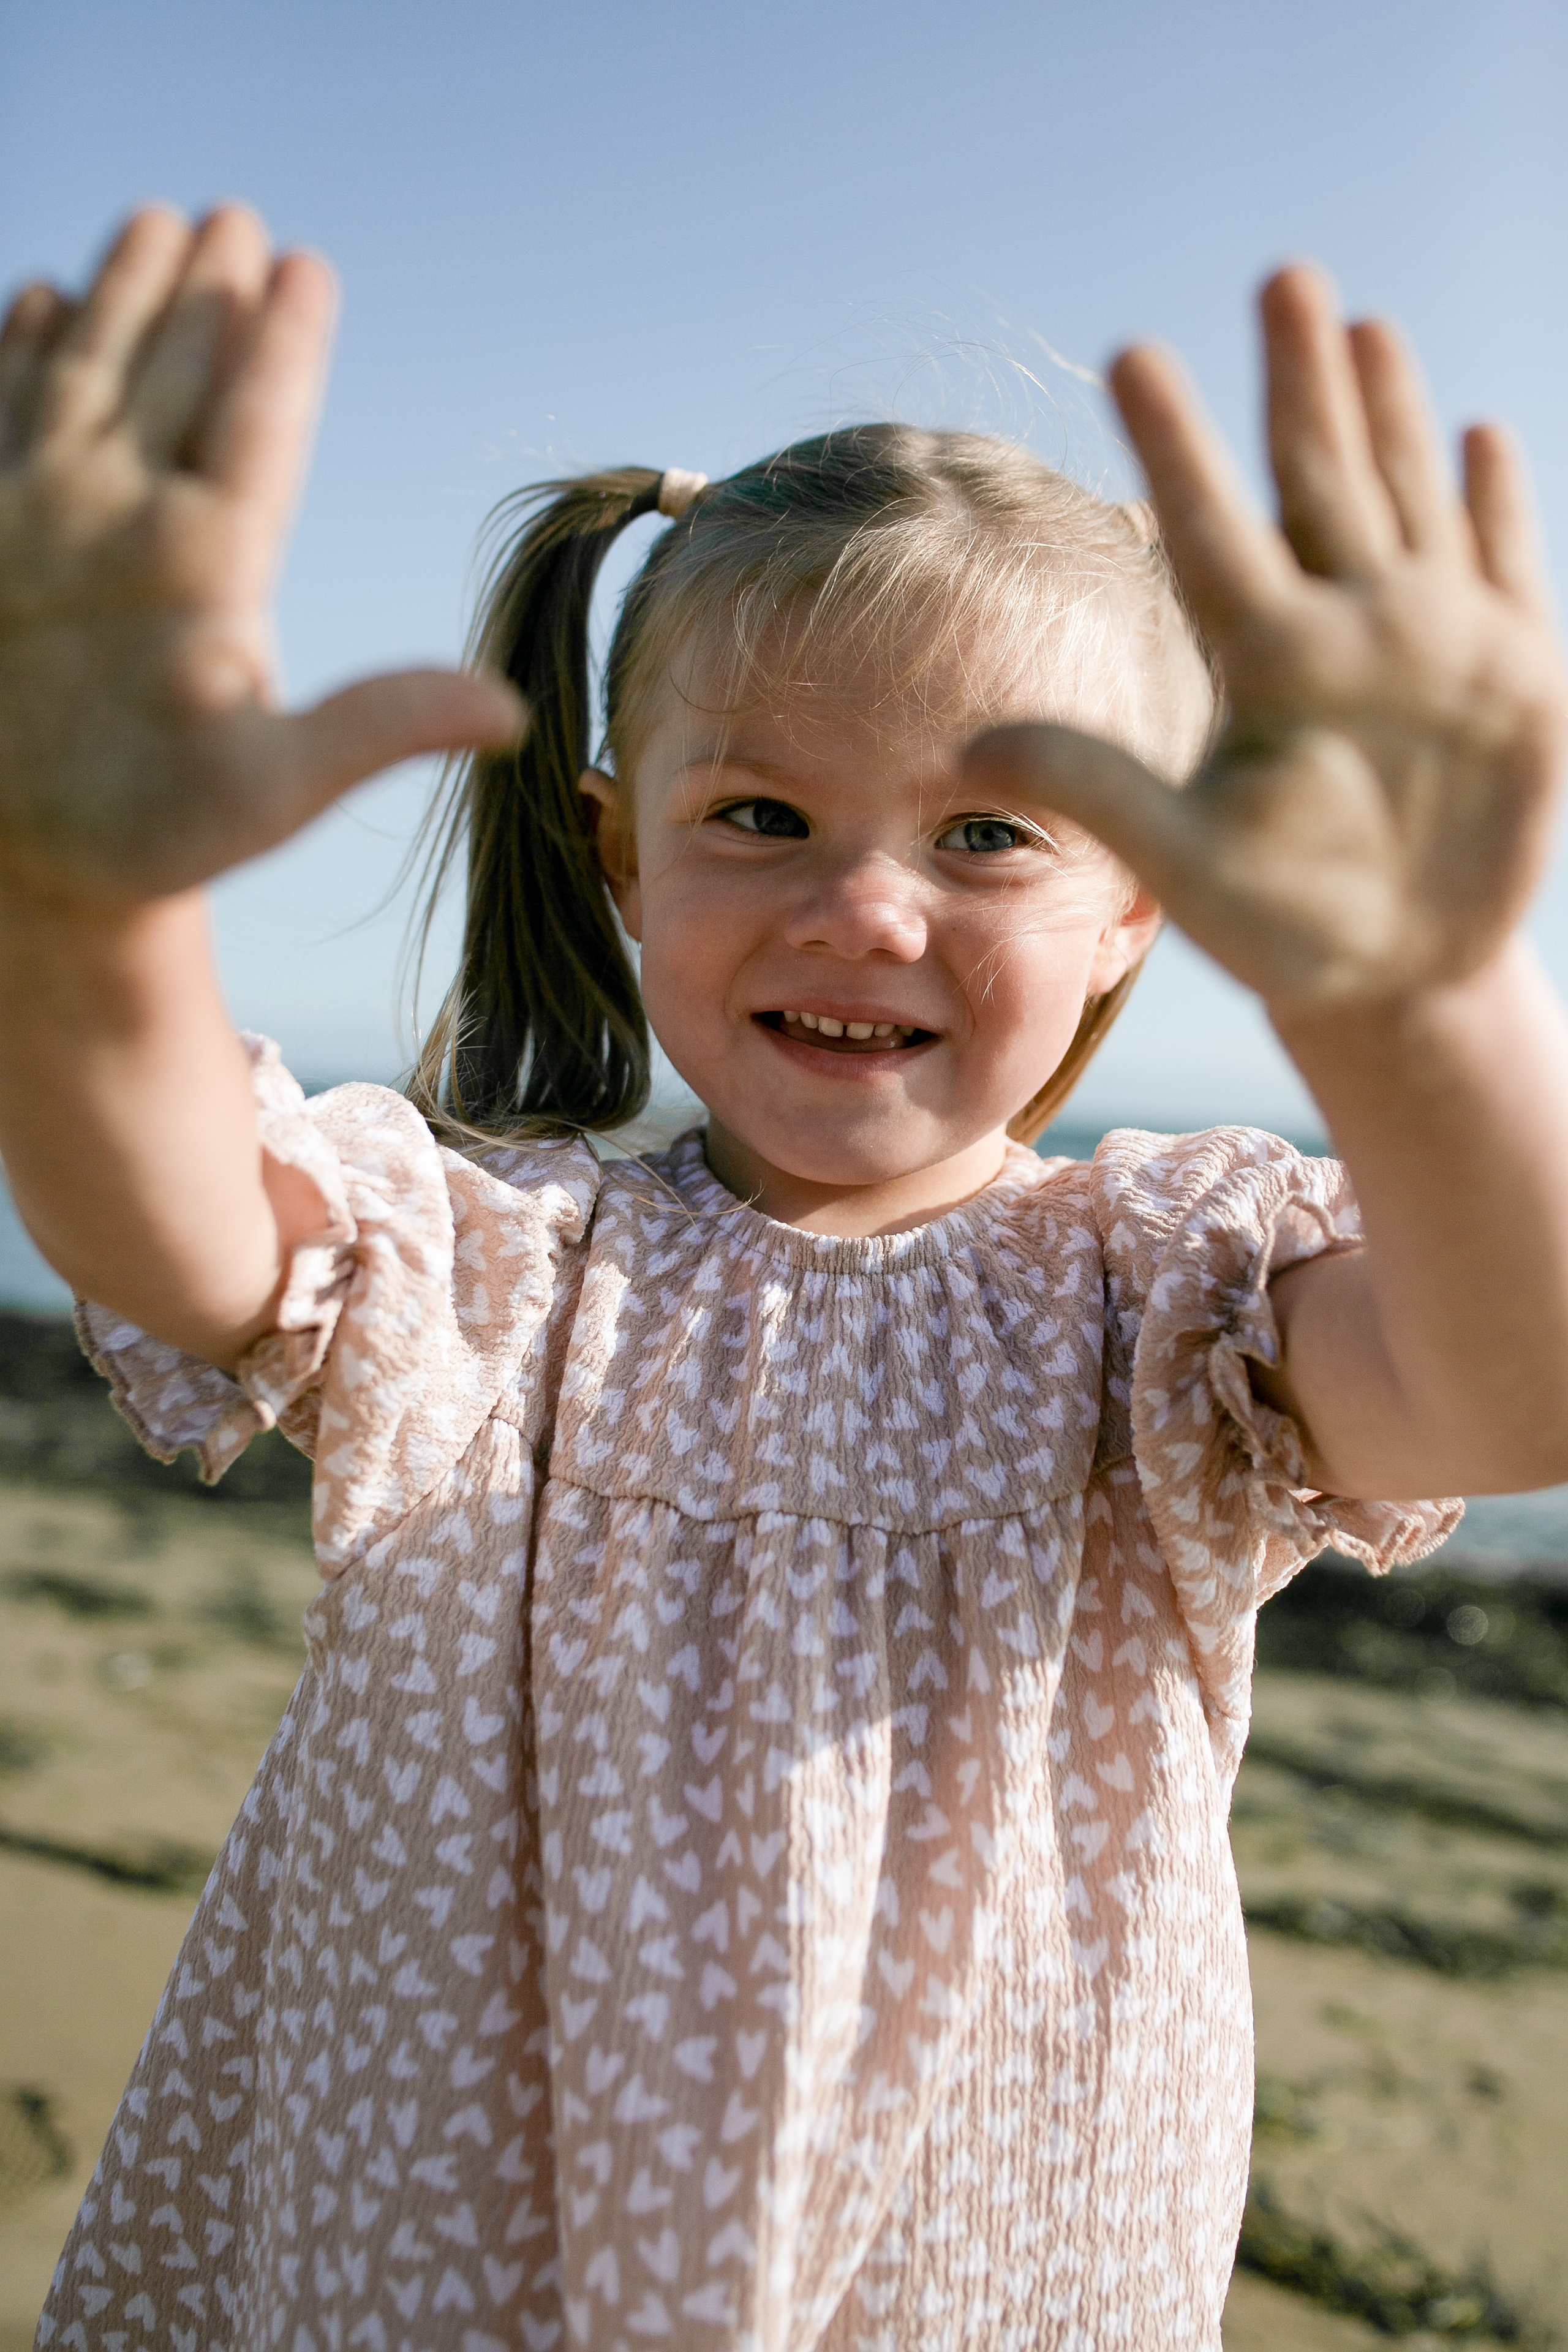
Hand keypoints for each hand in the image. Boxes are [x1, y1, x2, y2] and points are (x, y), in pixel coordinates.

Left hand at [0, 206, 521, 911]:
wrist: (1, 862)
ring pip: (76, 361)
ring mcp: (20, 509)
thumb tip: (507, 710)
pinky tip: (37, 299)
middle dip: (206, 283)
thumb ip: (384, 727)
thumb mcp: (278, 793)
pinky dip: (15, 341)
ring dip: (118, 286)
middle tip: (235, 219)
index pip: (258, 414)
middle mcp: (105, 514)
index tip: (308, 265)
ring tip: (156, 223)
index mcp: (201, 563)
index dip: (288, 334)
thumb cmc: (153, 833)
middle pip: (168, 363)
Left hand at [967, 267, 1567, 1023]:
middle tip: (1279, 273)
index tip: (1126, 353)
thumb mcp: (1181, 864)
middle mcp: (1343, 632)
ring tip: (1360, 323)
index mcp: (1264, 662)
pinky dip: (1497, 508)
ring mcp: (1430, 646)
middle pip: (1317, 482)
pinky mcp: (1513, 675)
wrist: (1391, 973)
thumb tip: (969, 746)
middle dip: (1300, 384)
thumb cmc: (1276, 923)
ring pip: (1405, 499)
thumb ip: (1095, 792)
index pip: (1211, 533)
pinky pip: (1505, 568)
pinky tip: (1482, 435)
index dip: (1177, 446)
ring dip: (1390, 414)